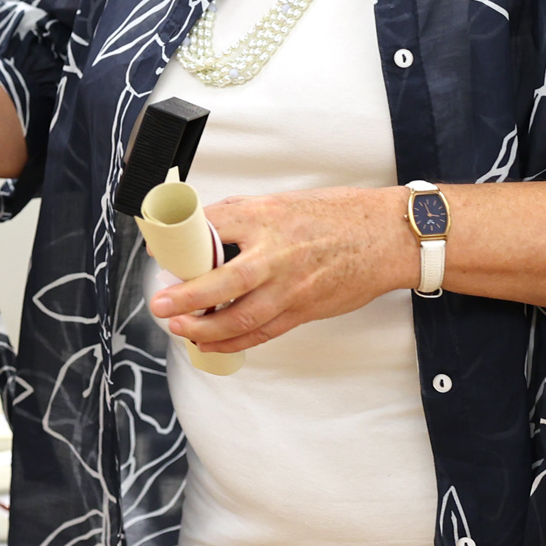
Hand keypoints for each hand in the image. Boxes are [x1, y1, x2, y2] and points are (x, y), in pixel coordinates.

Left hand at [149, 186, 411, 352]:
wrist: (386, 236)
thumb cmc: (339, 216)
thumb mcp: (284, 202)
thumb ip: (244, 216)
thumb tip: (206, 227)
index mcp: (265, 217)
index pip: (211, 228)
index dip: (180, 243)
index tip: (160, 252)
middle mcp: (275, 254)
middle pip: (221, 283)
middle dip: (185, 298)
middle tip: (161, 304)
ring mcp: (290, 287)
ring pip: (239, 318)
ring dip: (204, 329)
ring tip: (180, 329)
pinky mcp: (303, 310)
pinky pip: (262, 333)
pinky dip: (233, 343)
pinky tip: (212, 343)